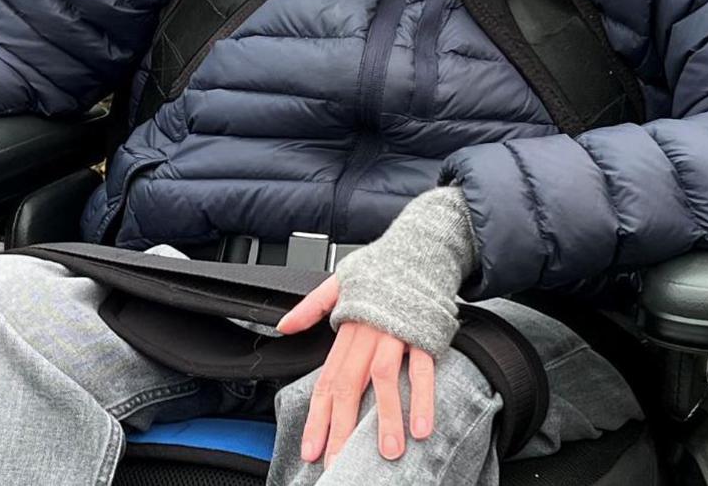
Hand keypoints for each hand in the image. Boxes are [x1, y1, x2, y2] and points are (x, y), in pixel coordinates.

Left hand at [277, 275, 436, 466]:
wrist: (420, 244)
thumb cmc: (382, 267)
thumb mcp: (339, 280)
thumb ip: (311, 307)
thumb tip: (282, 325)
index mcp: (348, 328)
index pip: (328, 379)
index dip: (318, 416)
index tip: (311, 448)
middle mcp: (367, 334)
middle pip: (349, 386)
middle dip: (341, 428)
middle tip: (337, 463)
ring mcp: (396, 333)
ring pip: (384, 379)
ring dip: (385, 418)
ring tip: (386, 452)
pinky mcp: (424, 332)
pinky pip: (423, 368)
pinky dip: (422, 397)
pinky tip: (422, 426)